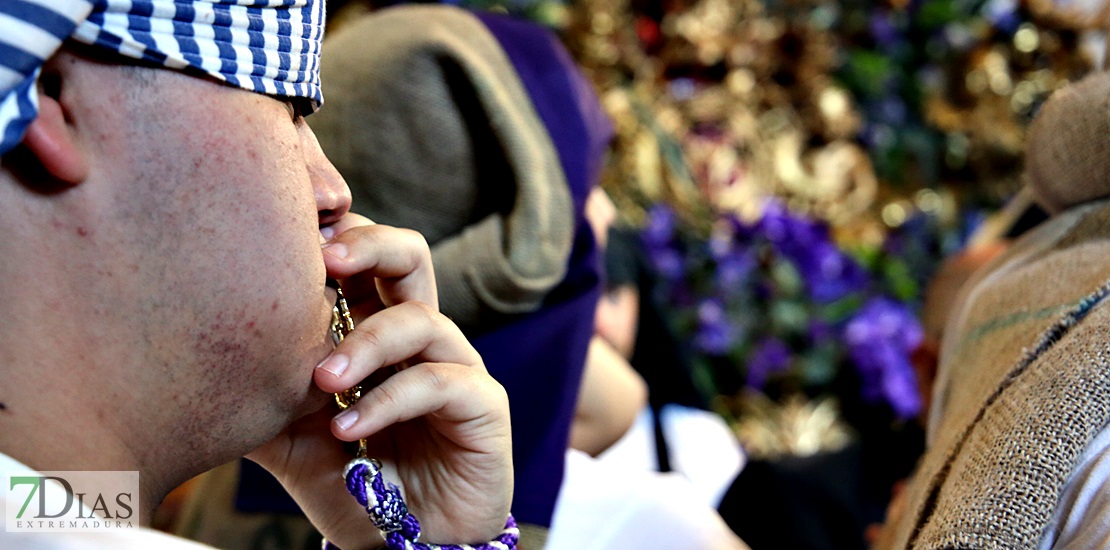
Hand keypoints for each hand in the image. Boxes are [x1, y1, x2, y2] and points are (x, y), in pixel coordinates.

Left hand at [248, 215, 512, 549]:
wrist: (401, 544)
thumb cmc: (350, 481)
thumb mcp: (289, 436)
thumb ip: (257, 393)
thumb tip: (193, 357)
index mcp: (373, 325)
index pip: (360, 257)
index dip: (334, 233)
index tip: (290, 230)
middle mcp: (417, 335)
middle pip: (408, 256)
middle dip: (368, 243)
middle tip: (323, 257)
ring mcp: (454, 365)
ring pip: (422, 318)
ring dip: (367, 342)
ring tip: (322, 380)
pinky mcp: (482, 404)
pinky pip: (439, 382)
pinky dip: (388, 400)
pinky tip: (347, 429)